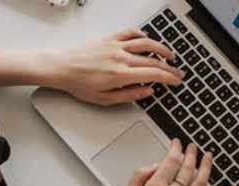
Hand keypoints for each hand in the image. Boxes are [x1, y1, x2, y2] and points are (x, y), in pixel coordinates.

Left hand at [45, 29, 183, 105]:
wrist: (60, 67)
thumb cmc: (78, 84)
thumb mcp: (104, 99)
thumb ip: (128, 96)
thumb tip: (147, 92)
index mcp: (121, 75)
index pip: (153, 74)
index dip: (169, 78)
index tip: (176, 81)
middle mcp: (120, 58)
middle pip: (153, 60)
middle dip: (169, 67)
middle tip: (177, 72)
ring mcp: (115, 46)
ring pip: (146, 43)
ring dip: (161, 48)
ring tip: (169, 55)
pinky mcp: (108, 39)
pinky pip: (130, 33)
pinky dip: (141, 35)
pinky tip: (146, 39)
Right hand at [118, 139, 232, 185]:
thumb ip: (140, 175)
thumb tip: (156, 165)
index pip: (171, 161)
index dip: (176, 148)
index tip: (176, 143)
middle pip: (187, 168)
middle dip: (191, 154)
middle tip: (192, 147)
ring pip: (200, 182)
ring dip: (206, 167)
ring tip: (208, 157)